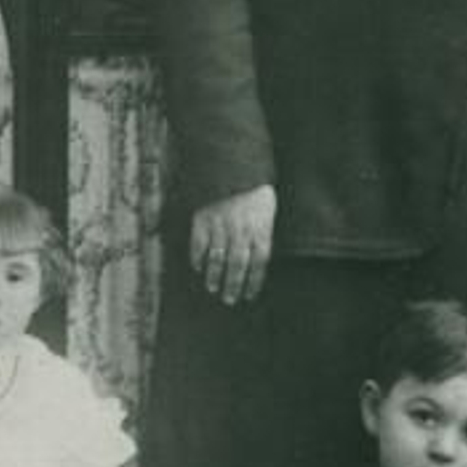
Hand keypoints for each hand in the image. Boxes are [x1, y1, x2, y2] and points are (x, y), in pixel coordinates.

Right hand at [190, 185, 276, 305]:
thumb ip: (264, 234)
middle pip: (238, 264)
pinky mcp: (203, 218)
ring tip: (213, 288)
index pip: (259, 263)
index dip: (254, 281)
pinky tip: (198, 268)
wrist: (234, 167)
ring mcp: (221, 225)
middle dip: (233, 285)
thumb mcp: (268, 211)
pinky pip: (199, 243)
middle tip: (229, 299)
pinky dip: (198, 258)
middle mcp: (241, 230)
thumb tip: (260, 261)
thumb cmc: (255, 192)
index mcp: (260, 228)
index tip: (249, 295)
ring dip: (214, 275)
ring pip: (217, 257)